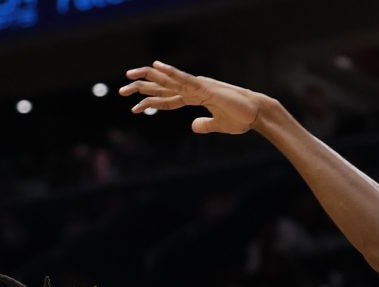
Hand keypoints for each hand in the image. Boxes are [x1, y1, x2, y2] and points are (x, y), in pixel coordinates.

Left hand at [119, 61, 267, 133]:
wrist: (257, 114)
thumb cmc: (241, 119)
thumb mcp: (219, 126)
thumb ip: (205, 125)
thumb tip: (192, 127)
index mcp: (196, 97)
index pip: (168, 98)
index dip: (151, 102)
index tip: (134, 107)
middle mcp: (194, 88)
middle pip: (163, 86)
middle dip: (141, 87)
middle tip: (121, 91)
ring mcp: (199, 86)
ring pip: (169, 80)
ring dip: (148, 78)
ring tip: (129, 76)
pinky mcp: (206, 87)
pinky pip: (185, 79)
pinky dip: (171, 72)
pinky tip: (157, 66)